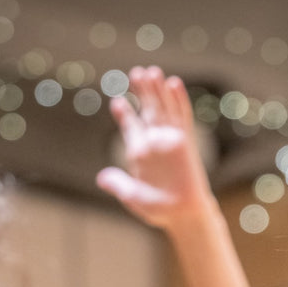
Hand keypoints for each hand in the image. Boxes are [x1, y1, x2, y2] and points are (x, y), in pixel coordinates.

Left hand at [97, 67, 215, 230]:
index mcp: (139, 153)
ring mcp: (170, 139)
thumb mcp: (132, 196)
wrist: (183, 215)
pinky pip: (181, 116)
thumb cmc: (159, 209)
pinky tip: (174, 82)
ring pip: (163, 108)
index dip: (125, 113)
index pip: (131, 126)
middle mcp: (154, 142)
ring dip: (157, 90)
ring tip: (150, 71)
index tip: (117, 102)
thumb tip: (102, 178)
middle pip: (147, 110)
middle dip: (142, 93)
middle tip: (136, 73)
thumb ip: (118, 184)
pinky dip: (178, 100)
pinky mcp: (185, 140)